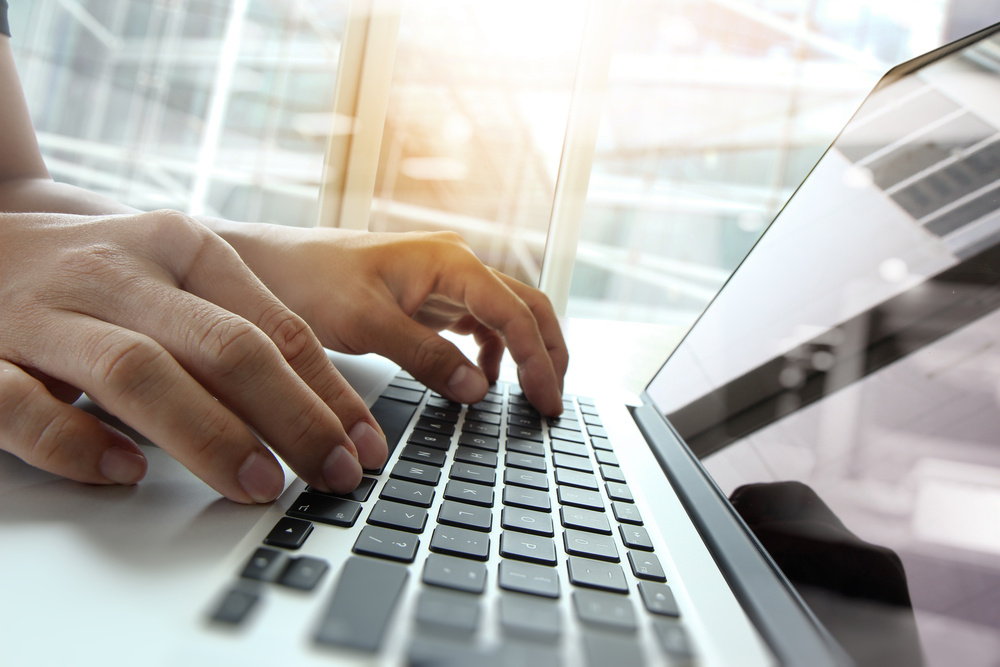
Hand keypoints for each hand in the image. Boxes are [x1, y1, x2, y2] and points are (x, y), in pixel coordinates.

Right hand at [0, 210, 387, 501]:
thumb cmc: (95, 275)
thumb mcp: (173, 277)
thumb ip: (236, 328)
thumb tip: (324, 410)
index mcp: (179, 247)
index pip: (274, 326)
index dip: (327, 392)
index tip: (363, 447)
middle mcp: (120, 271)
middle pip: (223, 346)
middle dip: (291, 417)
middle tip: (331, 475)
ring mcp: (46, 312)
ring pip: (138, 372)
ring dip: (207, 435)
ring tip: (257, 485)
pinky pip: (26, 406)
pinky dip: (77, 443)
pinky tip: (124, 472)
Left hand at [224, 227, 568, 415]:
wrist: (269, 266)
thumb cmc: (308, 280)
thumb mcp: (365, 323)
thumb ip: (424, 356)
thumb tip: (478, 389)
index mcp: (449, 261)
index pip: (515, 313)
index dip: (539, 360)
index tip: (547, 401)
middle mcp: (455, 265)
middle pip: (526, 307)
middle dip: (548, 353)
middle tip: (552, 402)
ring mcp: (445, 281)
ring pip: (507, 315)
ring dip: (526, 353)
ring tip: (531, 396)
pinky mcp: (429, 298)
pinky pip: (478, 324)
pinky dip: (492, 353)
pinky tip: (483, 380)